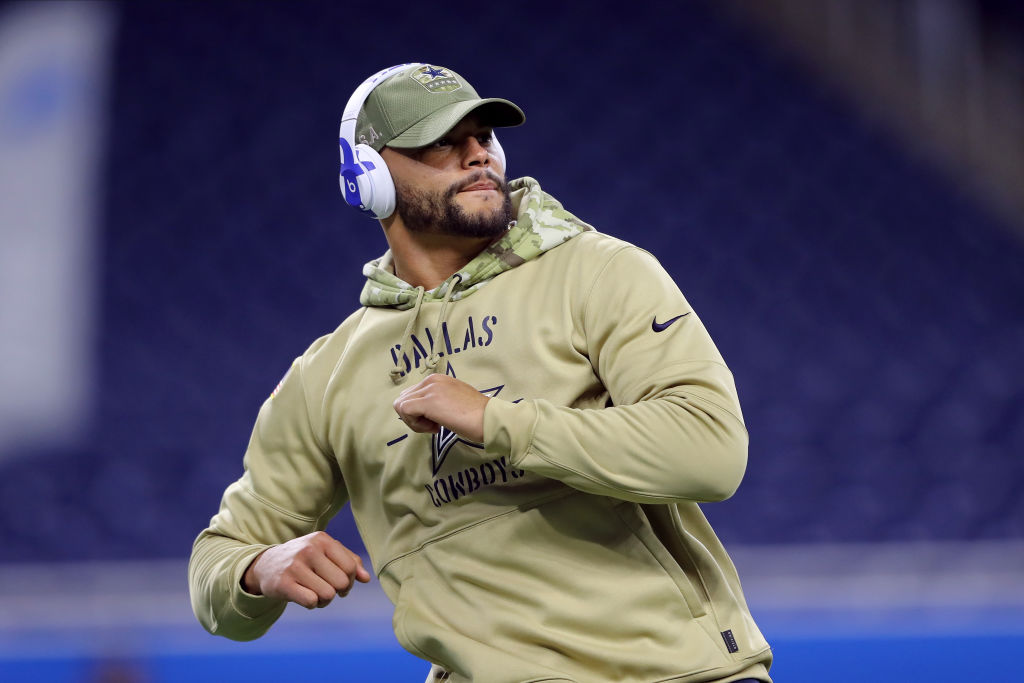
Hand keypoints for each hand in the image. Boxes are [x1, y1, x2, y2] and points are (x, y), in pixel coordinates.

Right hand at [242, 531, 370, 608]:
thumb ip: (350, 561)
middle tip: (327, 588)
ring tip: (315, 593)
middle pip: (341, 583)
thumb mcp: (326, 552)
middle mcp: (309, 549)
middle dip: (338, 591)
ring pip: (328, 595)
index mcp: (322, 539)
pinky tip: (304, 596)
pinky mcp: (284, 583)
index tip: (340, 582)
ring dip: (324, 600)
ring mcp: (295, 566)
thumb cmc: (304, 559)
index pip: (350, 567)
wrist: (266, 564)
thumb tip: (366, 578)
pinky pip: (311, 602)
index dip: (350, 580)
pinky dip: (312, 604)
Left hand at [393, 373, 489, 442]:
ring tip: (435, 426)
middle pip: (403, 400)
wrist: (489, 418)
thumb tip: (421, 410)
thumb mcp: (453, 400)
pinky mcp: (428, 402)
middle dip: (414, 416)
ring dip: (415, 421)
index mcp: (437, 379)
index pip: (411, 395)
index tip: (436, 420)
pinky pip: (405, 411)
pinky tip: (435, 428)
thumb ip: (437, 399)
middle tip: (433, 424)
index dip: (419, 412)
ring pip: (401, 406)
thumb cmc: (476, 415)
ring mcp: (429, 390)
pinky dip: (416, 424)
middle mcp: (431, 380)